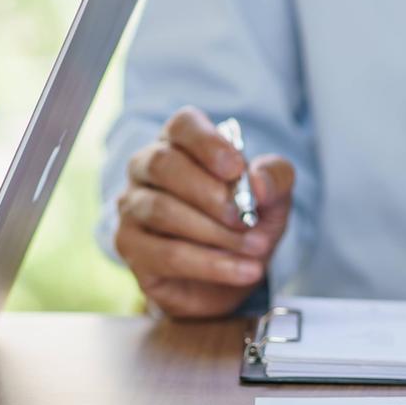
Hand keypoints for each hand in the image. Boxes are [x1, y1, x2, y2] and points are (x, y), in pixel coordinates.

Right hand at [113, 107, 294, 318]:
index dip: (207, 143)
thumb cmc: (244, 225)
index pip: (183, 126)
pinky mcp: (130, 246)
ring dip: (215, 233)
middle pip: (163, 164)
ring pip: (162, 211)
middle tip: (245, 218)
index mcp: (180, 143)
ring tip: (256, 249)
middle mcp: (146, 167)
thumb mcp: (273, 199)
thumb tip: (258, 181)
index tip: (236, 169)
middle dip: (210, 194)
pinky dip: (211, 264)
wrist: (229, 278)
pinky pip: (167, 254)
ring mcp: (132, 206)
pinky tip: (243, 271)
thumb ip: (275, 179)